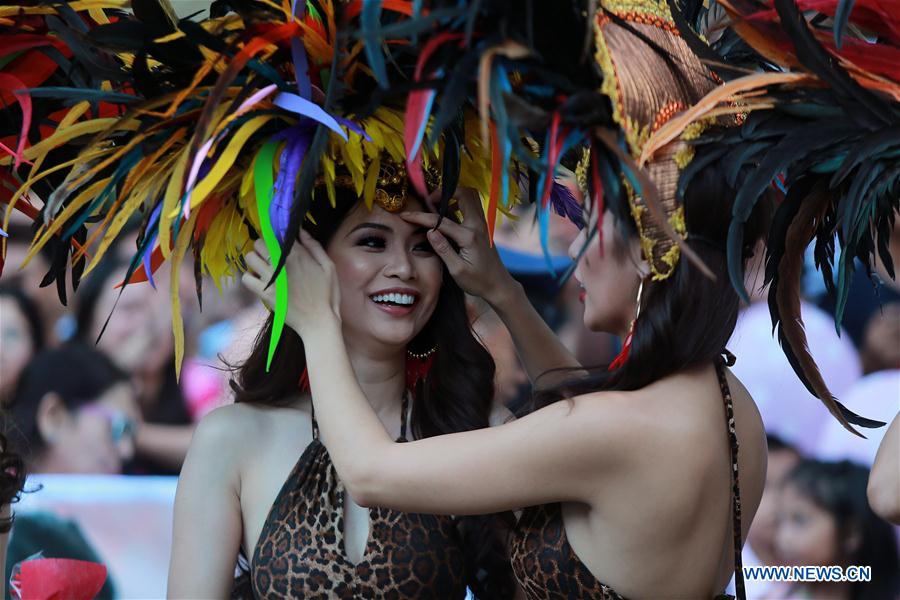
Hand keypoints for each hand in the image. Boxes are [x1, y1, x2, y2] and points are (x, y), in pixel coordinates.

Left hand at [242, 230, 341, 336]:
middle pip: (260, 242)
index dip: (277, 235)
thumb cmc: (327, 295)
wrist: (319, 322)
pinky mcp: (264, 293)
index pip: (278, 234)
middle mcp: (282, 263)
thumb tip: (300, 230)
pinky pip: (246, 279)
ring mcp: (271, 279)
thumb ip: (314, 246)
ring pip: (250, 258)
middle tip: (269, 254)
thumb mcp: (328, 267)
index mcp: (298, 255)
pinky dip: (250, 277)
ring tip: (262, 266)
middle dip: (263, 246)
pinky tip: (258, 280)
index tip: (279, 241)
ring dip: (254, 259)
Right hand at [401, 188, 518, 306]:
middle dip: (444, 192)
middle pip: (464, 193)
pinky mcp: (483, 227)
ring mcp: (483, 224)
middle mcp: (478, 225)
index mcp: (469, 236)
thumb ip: (443, 249)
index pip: (441, 221)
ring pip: (471, 196)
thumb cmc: (478, 281)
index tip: (406, 215)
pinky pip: (472, 205)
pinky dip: (460, 202)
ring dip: (454, 195)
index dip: (421, 217)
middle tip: (429, 202)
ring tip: (437, 205)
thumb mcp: (457, 270)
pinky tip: (449, 214)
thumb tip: (430, 231)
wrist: (499, 285)